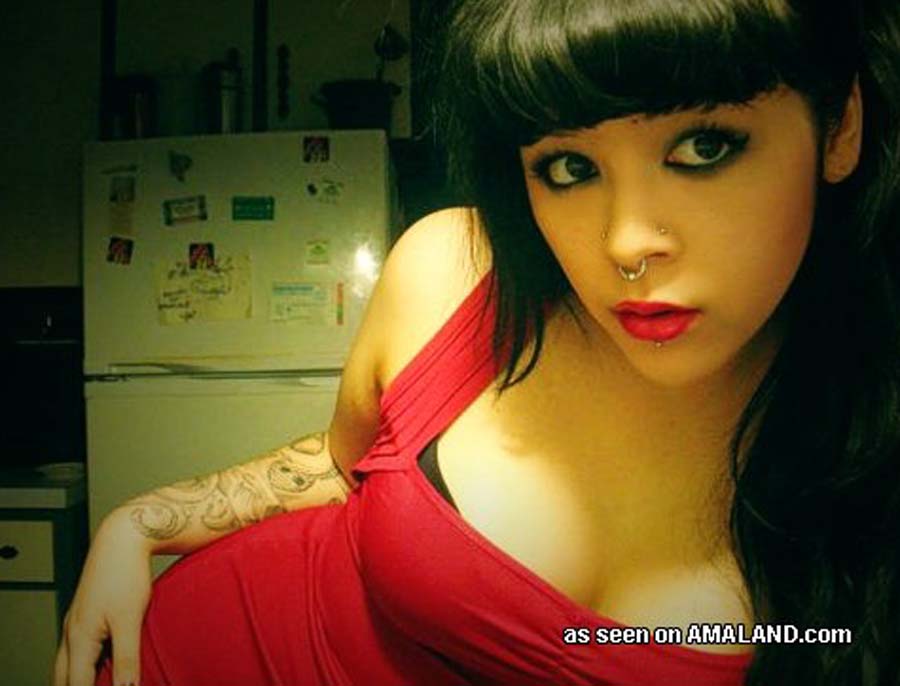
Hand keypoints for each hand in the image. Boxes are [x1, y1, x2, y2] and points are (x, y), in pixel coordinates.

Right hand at [54, 510, 152, 685]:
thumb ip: (126, 658)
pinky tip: (105, 663)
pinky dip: (88, 663)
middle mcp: (73, 632)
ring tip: (100, 682)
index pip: (76, 685)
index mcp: (79, 638)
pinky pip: (81, 648)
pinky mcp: (88, 614)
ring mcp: (78, 622)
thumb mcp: (129, 620)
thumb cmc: (126, 574)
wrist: (123, 539)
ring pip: (70, 663)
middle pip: (64, 678)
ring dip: (80, 678)